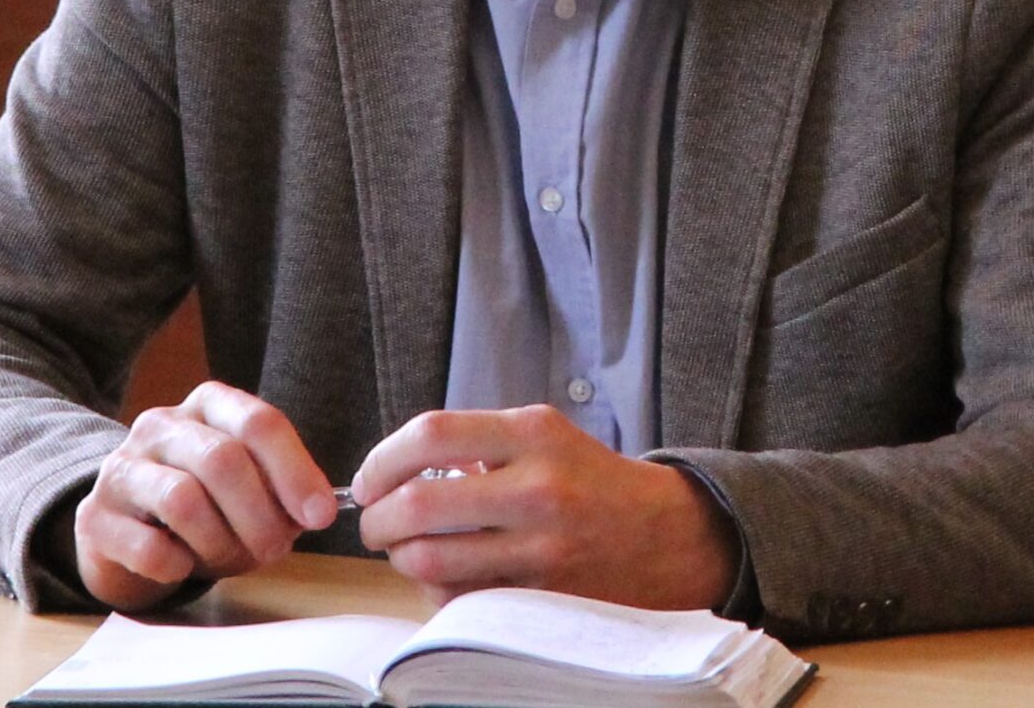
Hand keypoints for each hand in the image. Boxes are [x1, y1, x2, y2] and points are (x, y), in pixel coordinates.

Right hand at [73, 381, 339, 610]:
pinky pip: (147, 546)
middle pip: (223, 460)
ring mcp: (121, 467)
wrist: (126, 536)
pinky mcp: (94, 517)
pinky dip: (176, 566)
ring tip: (227, 559)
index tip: (320, 515)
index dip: (296, 471)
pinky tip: (181, 566)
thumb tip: (314, 510)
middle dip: (259, 515)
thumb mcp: (250, 490)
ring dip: (220, 542)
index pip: (259, 422)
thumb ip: (281, 492)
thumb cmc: (205, 509)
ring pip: (184, 500)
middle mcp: (161, 425)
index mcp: (209, 405)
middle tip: (274, 550)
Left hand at [351, 405, 738, 608]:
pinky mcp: (543, 597)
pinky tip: (445, 576)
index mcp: (533, 434)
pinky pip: (461, 598)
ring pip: (431, 560)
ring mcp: (541, 548)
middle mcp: (537, 487)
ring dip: (401, 558)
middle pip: (418, 504)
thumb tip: (396, 470)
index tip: (370, 479)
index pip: (431, 435)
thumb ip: (477, 444)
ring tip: (405, 549)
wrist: (663, 535)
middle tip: (375, 522)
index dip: (382, 459)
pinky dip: (437, 590)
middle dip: (378, 519)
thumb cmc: (588, 480)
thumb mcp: (543, 435)